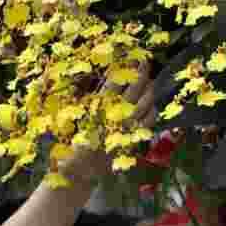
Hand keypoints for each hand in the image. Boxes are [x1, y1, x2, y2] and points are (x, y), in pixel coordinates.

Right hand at [57, 62, 158, 186]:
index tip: (130, 55)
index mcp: (99, 107)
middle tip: (144, 61)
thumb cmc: (73, 140)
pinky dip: (152, 109)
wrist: (80, 170)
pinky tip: (149, 103)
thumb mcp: (74, 115)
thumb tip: (97, 78)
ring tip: (148, 79)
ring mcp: (128, 127)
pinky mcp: (134, 138)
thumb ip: (89, 97)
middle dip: (141, 72)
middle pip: (136, 88)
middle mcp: (116, 115)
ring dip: (148, 88)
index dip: (126, 66)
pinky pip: (149, 120)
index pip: (116, 81)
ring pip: (146, 102)